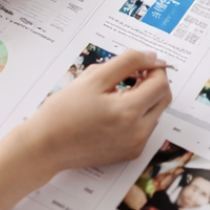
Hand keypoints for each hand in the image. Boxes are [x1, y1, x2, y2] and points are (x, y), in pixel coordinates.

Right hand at [20, 49, 171, 177]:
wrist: (45, 147)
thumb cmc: (64, 111)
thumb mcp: (94, 78)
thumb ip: (127, 62)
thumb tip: (152, 57)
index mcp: (128, 112)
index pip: (161, 83)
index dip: (153, 68)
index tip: (139, 64)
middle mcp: (137, 132)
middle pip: (163, 98)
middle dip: (153, 82)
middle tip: (131, 75)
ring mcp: (135, 145)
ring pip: (155, 112)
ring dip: (145, 98)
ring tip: (118, 93)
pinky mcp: (129, 153)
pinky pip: (145, 127)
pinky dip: (137, 114)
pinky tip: (114, 111)